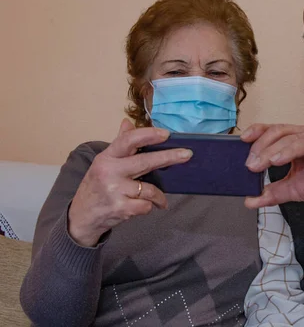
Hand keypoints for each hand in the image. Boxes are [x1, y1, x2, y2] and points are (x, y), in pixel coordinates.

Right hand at [68, 119, 192, 246]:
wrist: (81, 217)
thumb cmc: (97, 186)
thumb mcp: (104, 163)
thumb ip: (119, 143)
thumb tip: (127, 122)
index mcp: (106, 157)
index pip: (128, 141)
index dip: (148, 135)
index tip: (166, 134)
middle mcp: (109, 172)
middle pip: (145, 162)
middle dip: (169, 157)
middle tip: (187, 154)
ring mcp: (115, 191)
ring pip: (150, 189)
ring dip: (158, 196)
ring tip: (159, 199)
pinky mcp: (120, 209)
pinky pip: (146, 205)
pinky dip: (150, 207)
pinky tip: (144, 207)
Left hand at [242, 124, 303, 209]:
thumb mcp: (293, 190)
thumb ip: (272, 193)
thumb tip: (250, 200)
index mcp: (296, 142)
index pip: (272, 132)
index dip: (256, 133)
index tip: (240, 142)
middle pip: (276, 132)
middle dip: (259, 147)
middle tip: (249, 165)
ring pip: (287, 136)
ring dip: (270, 150)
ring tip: (258, 164)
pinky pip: (303, 143)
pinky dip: (288, 150)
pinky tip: (276, 160)